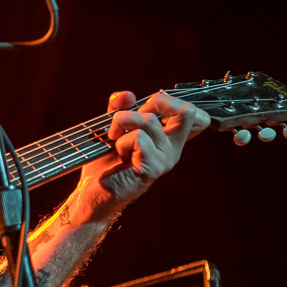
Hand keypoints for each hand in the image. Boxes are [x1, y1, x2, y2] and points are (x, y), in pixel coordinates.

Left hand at [69, 90, 209, 224]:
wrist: (93, 192)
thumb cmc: (104, 163)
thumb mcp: (112, 128)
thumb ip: (119, 108)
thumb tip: (128, 94)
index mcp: (168, 138)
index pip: (193, 113)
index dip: (171, 100)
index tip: (145, 108)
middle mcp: (173, 148)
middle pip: (187, 111)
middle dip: (155, 102)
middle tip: (132, 116)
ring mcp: (165, 159)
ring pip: (149, 120)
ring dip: (122, 123)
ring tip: (114, 140)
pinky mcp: (153, 168)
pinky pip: (139, 138)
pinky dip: (121, 141)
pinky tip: (119, 155)